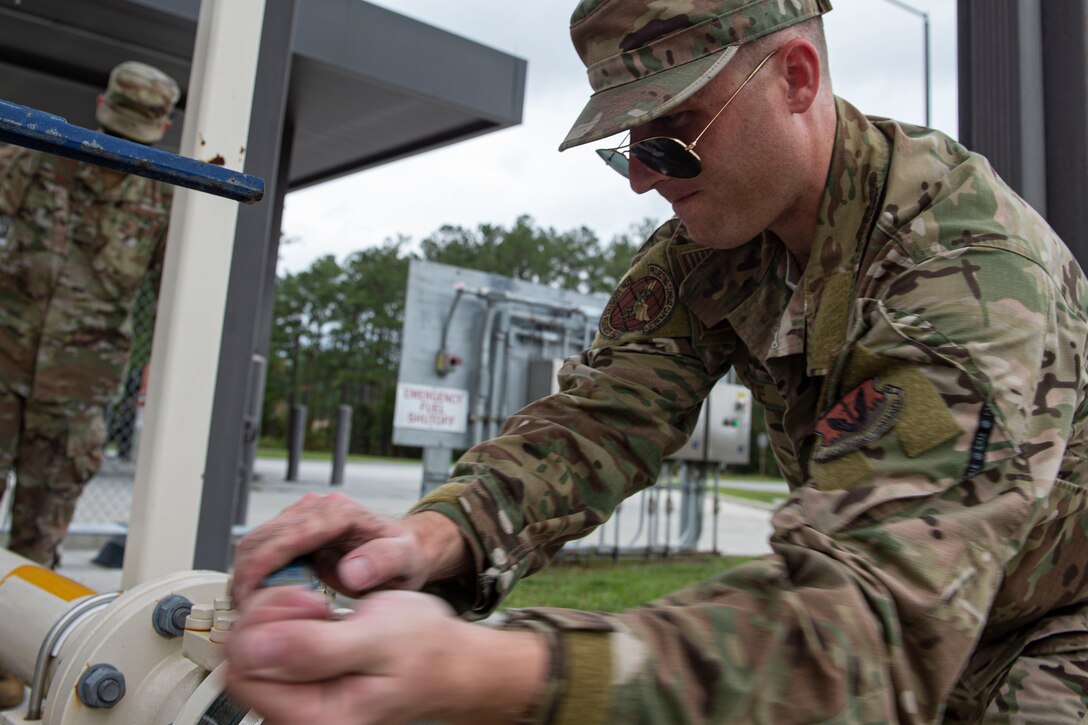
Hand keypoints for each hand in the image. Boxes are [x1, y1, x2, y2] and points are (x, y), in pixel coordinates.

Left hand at [224, 587, 547, 724]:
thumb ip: (315, 648)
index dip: (268, 625)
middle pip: (241, 658)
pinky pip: (266, 645)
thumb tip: (252, 649)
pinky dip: (285, 618)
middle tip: (314, 602)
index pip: (244, 669)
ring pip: (250, 648)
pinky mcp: (297, 681)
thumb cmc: (423, 650)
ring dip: (277, 614)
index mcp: (315, 718)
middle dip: (270, 615)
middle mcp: (299, 716)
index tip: (308, 605)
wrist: (445, 659)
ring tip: (319, 608)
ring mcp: (296, 700)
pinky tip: (317, 614)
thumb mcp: (377, 638)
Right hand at [230, 493, 463, 606]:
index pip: (287, 536)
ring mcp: (303, 518)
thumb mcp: (405, 562)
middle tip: (244, 613)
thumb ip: (383, 562)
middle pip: (261, 538)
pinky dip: (254, 575)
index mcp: (339, 512)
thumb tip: (352, 570)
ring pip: (254, 543)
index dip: (261, 568)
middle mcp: (316, 509)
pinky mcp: (295, 531)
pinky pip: (262, 551)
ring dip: (245, 576)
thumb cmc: (405, 556)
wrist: (403, 551)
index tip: (249, 598)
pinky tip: (260, 600)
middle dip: (245, 575)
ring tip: (249, 610)